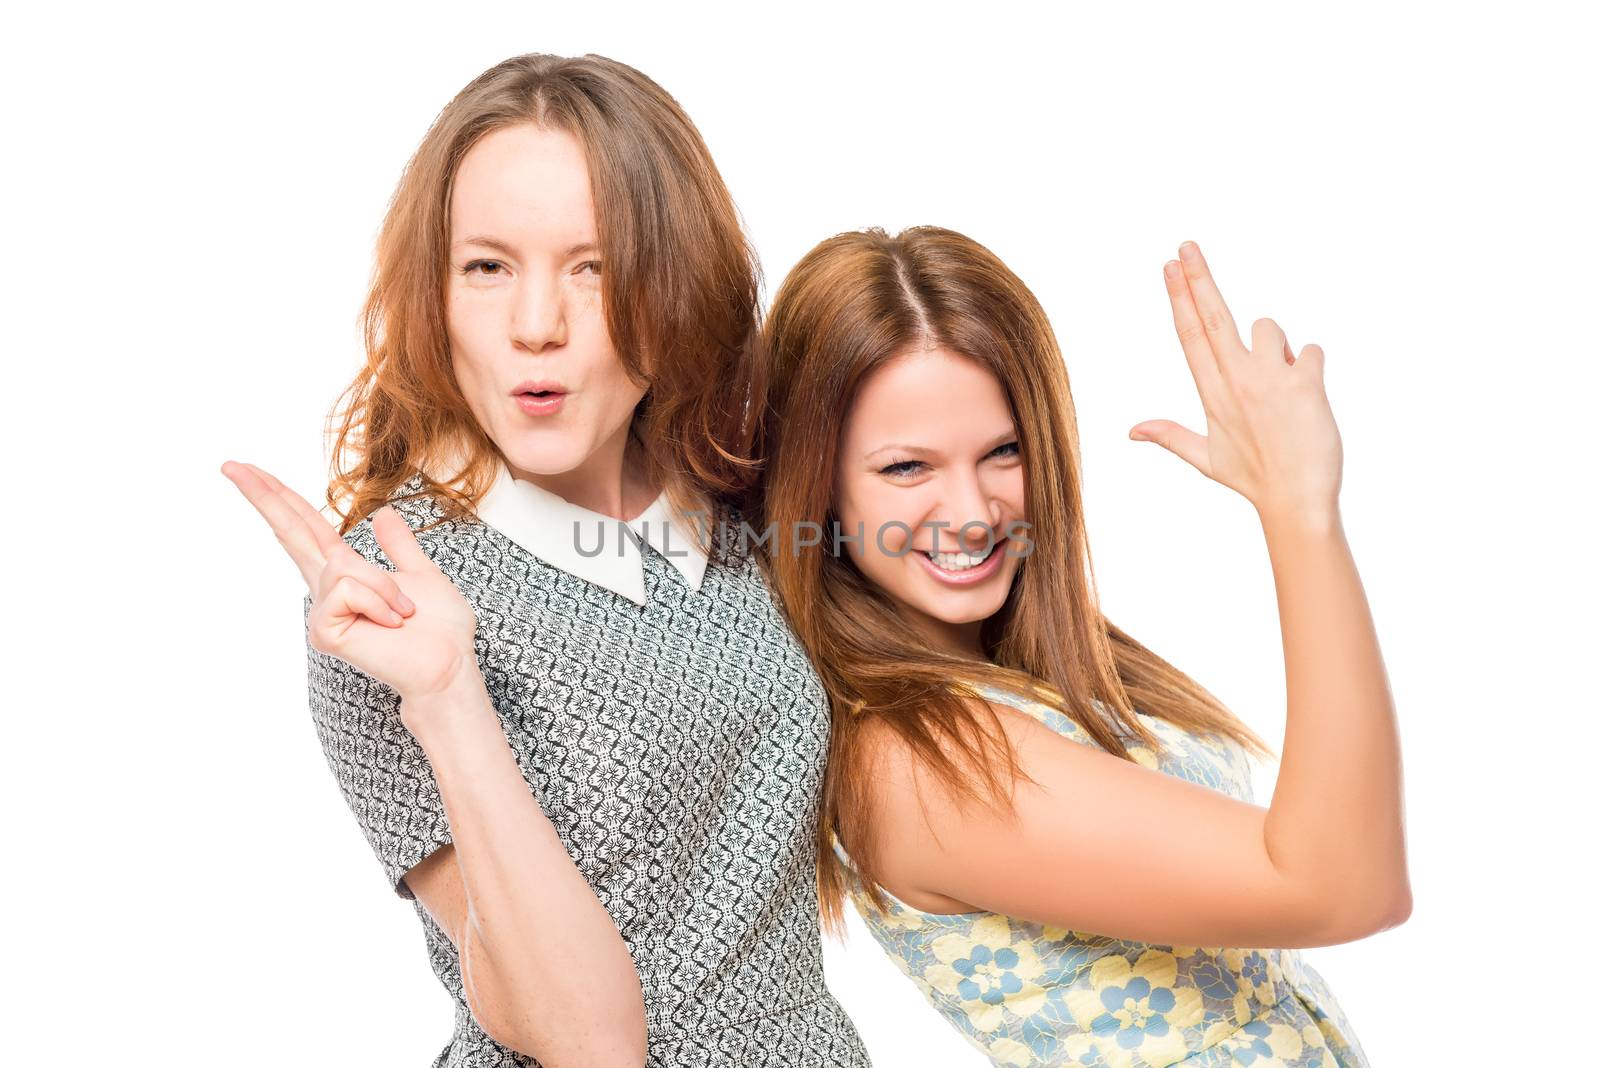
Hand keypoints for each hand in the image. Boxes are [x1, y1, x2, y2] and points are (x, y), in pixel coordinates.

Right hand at [221, 461, 479, 705]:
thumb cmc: (440, 630)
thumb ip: (400, 548)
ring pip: (344, 565)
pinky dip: (381, 601)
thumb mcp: (423, 575)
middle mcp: (327, 589)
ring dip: (385, 586)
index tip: (248, 470)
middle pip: (289, 531)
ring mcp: (323, 612)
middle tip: (228, 462)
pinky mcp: (324, 631)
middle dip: (263, 495)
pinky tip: (391, 623)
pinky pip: (349, 588)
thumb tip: (382, 513)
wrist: (449, 665)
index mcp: (346, 573)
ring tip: (402, 614)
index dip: (279, 497)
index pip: (307, 527)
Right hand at [1130, 241, 1342, 521]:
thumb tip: (1132, 431)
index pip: (1190, 336)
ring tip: (1282, 389)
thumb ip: (1170, 437)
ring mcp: (1268, 380)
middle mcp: (1235, 381)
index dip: (1180, 298)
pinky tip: (1308, 400)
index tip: (1170, 268)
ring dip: (1278, 348)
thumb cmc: (1255, 480)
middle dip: (1199, 278)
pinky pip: (1309, 351)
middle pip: (1213, 317)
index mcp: (1212, 394)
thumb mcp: (1206, 460)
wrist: (1297, 501)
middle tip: (1186, 246)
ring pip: (1270, 329)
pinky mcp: (1302, 384)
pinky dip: (1310, 369)